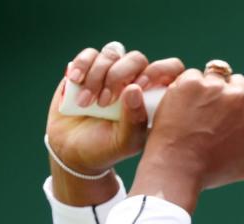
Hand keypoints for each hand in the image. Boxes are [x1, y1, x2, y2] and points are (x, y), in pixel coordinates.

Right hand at [46, 43, 184, 176]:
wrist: (73, 149)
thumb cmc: (107, 147)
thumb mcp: (125, 142)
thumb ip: (135, 120)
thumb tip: (134, 88)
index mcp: (153, 98)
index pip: (170, 70)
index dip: (158, 72)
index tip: (141, 86)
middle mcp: (136, 81)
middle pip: (137, 59)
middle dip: (118, 77)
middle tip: (105, 103)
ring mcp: (112, 72)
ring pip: (112, 54)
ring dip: (97, 76)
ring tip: (85, 103)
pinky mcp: (90, 67)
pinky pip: (90, 54)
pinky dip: (82, 66)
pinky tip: (75, 81)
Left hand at [130, 67, 243, 212]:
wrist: (176, 167)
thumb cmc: (211, 170)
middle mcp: (238, 96)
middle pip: (240, 81)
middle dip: (232, 93)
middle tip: (219, 112)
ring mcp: (212, 87)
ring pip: (215, 77)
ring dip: (209, 89)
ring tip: (197, 110)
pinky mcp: (189, 82)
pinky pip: (192, 76)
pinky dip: (188, 87)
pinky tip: (183, 105)